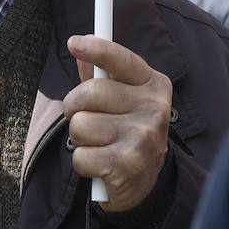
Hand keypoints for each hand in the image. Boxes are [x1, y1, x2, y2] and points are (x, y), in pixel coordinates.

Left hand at [64, 34, 172, 213]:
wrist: (144, 186)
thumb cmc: (125, 133)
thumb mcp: (120, 102)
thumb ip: (100, 76)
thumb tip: (79, 47)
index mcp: (154, 86)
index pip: (122, 60)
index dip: (97, 49)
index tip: (74, 42)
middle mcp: (154, 109)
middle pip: (88, 93)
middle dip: (74, 108)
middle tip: (85, 118)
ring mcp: (143, 137)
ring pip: (80, 125)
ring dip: (80, 139)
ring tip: (99, 145)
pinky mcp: (128, 165)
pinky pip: (80, 155)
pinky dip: (83, 163)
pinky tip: (101, 166)